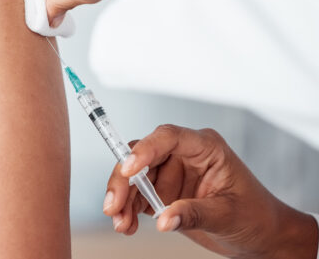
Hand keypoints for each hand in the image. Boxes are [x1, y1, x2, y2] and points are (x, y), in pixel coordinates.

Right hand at [102, 125, 318, 258]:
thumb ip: (194, 214)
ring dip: (122, 199)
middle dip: (123, 180)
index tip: (128, 170)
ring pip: (134, 176)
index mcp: (204, 147)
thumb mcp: (228, 215)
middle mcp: (183, 154)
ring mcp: (171, 172)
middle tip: (113, 205)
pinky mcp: (163, 191)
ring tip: (120, 223)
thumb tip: (163, 219)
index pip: (168, 137)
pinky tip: (126, 225)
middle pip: (142, 156)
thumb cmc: (256, 217)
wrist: (261, 237)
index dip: (145, 150)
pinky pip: (137, 195)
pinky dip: (127, 209)